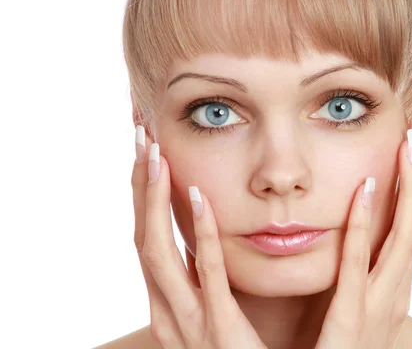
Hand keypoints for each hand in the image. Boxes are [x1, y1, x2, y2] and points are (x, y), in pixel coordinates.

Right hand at [131, 126, 266, 348]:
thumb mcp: (215, 307)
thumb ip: (205, 273)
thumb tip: (200, 232)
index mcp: (168, 302)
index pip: (147, 235)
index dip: (142, 191)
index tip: (144, 147)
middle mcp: (167, 310)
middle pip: (142, 236)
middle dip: (138, 185)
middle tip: (139, 134)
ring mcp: (188, 324)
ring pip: (157, 253)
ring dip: (154, 201)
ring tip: (154, 154)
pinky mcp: (221, 333)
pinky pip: (207, 280)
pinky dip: (200, 237)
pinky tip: (200, 199)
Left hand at [315, 123, 411, 348]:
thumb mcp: (350, 304)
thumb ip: (351, 268)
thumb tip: (345, 227)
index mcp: (392, 285)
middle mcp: (395, 292)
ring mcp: (381, 307)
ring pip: (405, 237)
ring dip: (410, 187)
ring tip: (410, 142)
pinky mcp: (355, 323)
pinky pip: (361, 269)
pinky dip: (367, 227)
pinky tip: (365, 189)